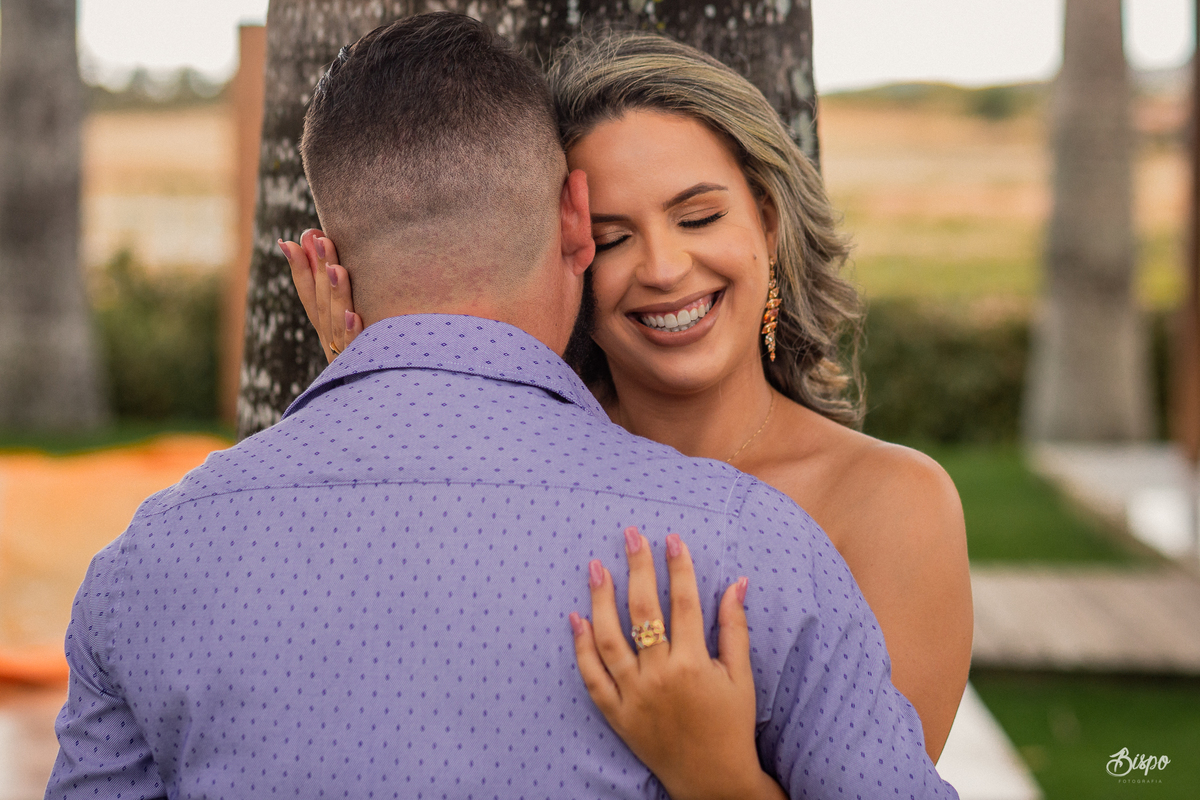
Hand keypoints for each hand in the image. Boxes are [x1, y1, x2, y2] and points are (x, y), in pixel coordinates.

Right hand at [280, 229, 362, 362]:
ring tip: (337, 267)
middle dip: (318, 268)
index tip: (290, 241)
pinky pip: (359, 351)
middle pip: (321, 302)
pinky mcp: (366, 370)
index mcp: (327, 332)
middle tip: (316, 237)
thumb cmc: (372, 365)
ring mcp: (347, 356)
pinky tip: (354, 316)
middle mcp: (332, 342)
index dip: (299, 269)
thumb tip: (335, 262)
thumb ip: (341, 304)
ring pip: (338, 322)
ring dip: (337, 294)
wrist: (375, 409)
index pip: (309, 296)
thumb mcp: (352, 335)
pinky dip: (353, 334)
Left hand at [569, 528, 785, 799]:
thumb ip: (735, 628)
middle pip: (644, 611)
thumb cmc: (731, 724)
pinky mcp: (617, 713)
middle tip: (630, 535)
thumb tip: (738, 583)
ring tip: (597, 566)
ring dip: (601, 599)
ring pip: (610, 638)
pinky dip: (581, 647)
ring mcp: (634, 695)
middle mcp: (661, 676)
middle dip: (638, 568)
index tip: (671, 538)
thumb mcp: (742, 676)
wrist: (712, 779)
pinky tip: (576, 618)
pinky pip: (592, 677)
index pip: (685, 603)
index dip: (679, 567)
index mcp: (694, 664)